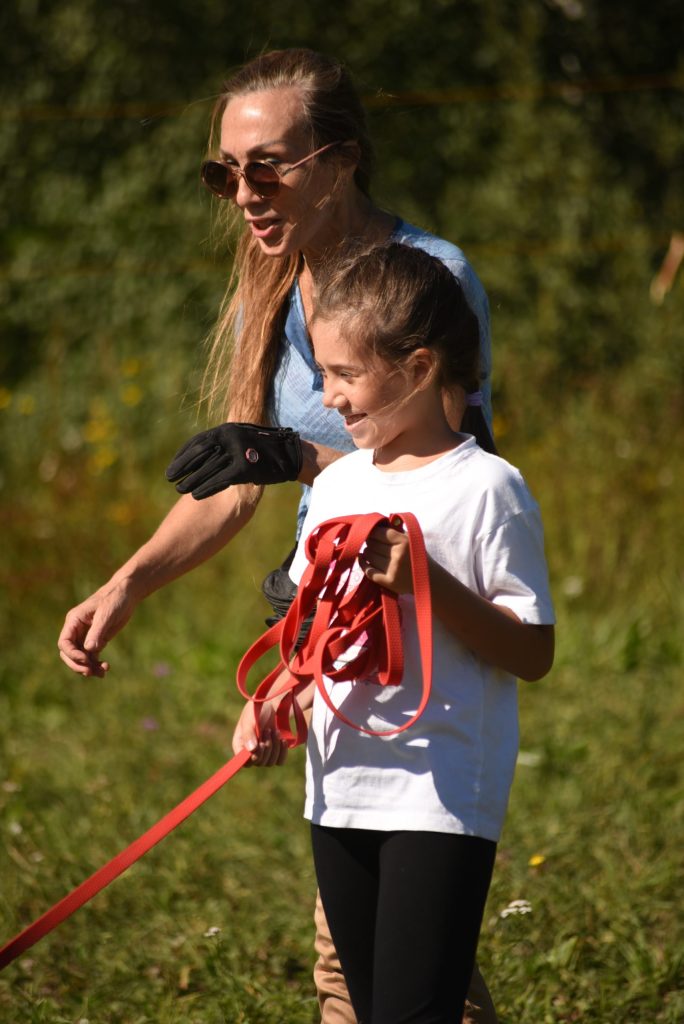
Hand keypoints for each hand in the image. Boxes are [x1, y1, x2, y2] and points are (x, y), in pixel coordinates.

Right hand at [58, 581, 136, 677]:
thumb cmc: (114, 599)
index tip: (86, 659)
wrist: (127, 594)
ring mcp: (86, 636)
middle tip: (90, 672)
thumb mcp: (106, 614)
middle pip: (69, 653)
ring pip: (81, 657)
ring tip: (102, 672)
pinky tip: (105, 668)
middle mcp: (77, 630)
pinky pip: (91, 656)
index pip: (64, 642)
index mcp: (74, 621)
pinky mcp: (97, 640)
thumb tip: (89, 650)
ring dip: (88, 667)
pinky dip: (96, 664)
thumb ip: (97, 632)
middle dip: (77, 664)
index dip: (71, 654)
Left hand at [165, 423, 302, 499]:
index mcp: (227, 429)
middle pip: (200, 453)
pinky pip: (221, 480)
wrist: (292, 455)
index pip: (198, 441)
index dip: (183, 455)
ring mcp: (239, 451)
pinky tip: (196, 495)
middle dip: (182, 466)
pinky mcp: (246, 467)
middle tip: (169, 477)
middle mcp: (231, 436)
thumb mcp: (242, 440)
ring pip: (208, 468)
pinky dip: (207, 488)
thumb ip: (224, 444)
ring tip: (179, 489)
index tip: (173, 467)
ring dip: (191, 480)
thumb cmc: (265, 450)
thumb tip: (204, 454)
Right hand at [231, 700, 289, 767]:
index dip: (253, 757)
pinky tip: (282, 739)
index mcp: (239, 745)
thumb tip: (252, 750)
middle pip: (259, 763)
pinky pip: (280, 761)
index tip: (261, 744)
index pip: (243, 762)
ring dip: (275, 746)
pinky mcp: (275, 753)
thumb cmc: (257, 709)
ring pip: (270, 762)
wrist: (271, 704)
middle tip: (268, 730)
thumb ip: (249, 733)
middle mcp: (250, 752)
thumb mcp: (251, 718)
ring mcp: (263, 753)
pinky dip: (282, 752)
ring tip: (275, 731)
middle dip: (266, 746)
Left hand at [358, 518, 414, 594]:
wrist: (429, 580)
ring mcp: (393, 569)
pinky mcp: (388, 582)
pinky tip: (361, 559)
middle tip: (370, 543)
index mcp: (404, 541)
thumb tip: (376, 524)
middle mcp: (398, 554)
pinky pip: (368, 571)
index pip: (379, 533)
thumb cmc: (417, 556)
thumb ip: (396, 531)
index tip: (370, 533)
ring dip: (366, 552)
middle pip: (372, 544)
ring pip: (369, 556)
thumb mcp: (411, 539)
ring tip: (369, 551)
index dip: (372, 532)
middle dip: (369, 542)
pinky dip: (362, 564)